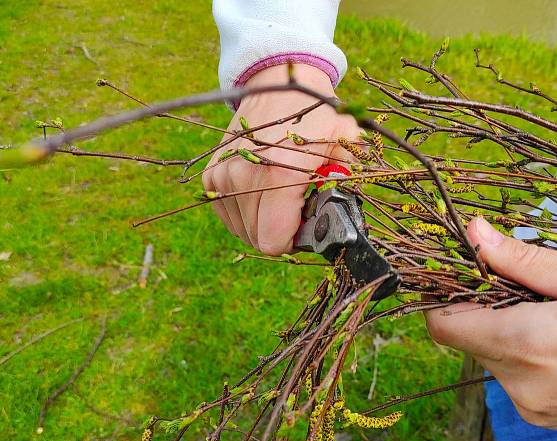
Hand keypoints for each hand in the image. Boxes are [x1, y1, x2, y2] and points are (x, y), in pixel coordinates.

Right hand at [203, 64, 360, 254]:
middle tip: (296, 205)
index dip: (293, 240)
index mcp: (279, 173)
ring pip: (243, 230)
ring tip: (280, 193)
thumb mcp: (344, 145)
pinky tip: (261, 189)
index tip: (305, 222)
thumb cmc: (317, 117)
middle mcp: (243, 176)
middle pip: (258, 239)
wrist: (278, 83)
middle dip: (280, 230)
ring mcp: (223, 175)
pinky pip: (229, 214)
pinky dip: (246, 210)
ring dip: (262, 220)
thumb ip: (344, 184)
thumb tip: (341, 221)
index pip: (273, 241)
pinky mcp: (211, 174)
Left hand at [425, 217, 556, 429]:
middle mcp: (520, 385)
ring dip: (505, 331)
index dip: (445, 296)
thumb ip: (524, 261)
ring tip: (555, 312)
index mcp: (526, 344)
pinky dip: (524, 356)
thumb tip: (473, 233)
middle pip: (467, 340)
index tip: (468, 271)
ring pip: (490, 358)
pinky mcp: (547, 420)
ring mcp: (533, 409)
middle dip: (482, 308)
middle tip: (526, 284)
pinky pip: (514, 379)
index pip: (444, 325)